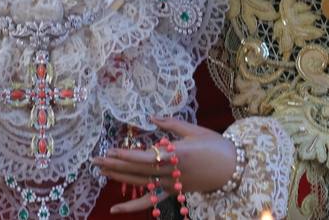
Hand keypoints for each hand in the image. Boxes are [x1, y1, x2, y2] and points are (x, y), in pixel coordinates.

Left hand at [94, 116, 237, 214]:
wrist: (233, 169)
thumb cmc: (216, 145)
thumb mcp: (195, 130)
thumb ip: (171, 124)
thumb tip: (151, 117)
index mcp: (178, 155)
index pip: (147, 158)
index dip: (128, 156)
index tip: (111, 151)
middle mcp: (172, 173)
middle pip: (138, 171)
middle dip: (116, 165)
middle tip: (95, 160)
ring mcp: (172, 185)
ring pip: (140, 184)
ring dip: (119, 178)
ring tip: (100, 172)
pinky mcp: (173, 192)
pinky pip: (150, 201)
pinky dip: (132, 207)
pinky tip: (115, 210)